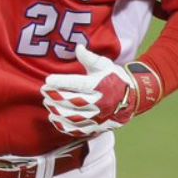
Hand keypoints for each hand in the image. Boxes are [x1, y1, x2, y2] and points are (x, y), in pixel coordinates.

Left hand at [41, 45, 161, 137]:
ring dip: (58, 112)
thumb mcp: (104, 64)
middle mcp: (100, 102)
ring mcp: (99, 117)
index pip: (78, 84)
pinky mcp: (98, 126)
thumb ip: (89, 58)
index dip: (62, 82)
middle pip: (73, 102)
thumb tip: (78, 47)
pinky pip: (79, 130)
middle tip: (44, 92)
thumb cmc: (114, 77)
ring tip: (47, 105)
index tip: (48, 80)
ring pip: (74, 117)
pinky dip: (65, 126)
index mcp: (100, 85)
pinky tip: (55, 119)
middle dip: (56, 97)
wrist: (133, 97)